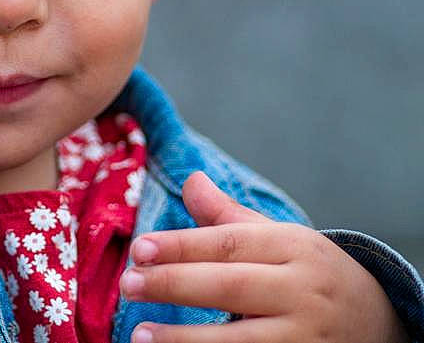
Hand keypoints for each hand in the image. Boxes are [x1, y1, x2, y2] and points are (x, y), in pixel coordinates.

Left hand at [119, 171, 408, 342]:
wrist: (378, 321)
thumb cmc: (309, 272)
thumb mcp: (278, 237)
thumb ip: (228, 216)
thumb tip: (190, 179)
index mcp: (293, 247)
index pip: (229, 243)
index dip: (181, 246)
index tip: (138, 249)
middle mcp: (302, 291)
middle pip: (230, 286)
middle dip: (174, 285)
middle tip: (128, 283)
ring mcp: (306, 337)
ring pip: (241, 339)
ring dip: (186, 339)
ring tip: (139, 334)